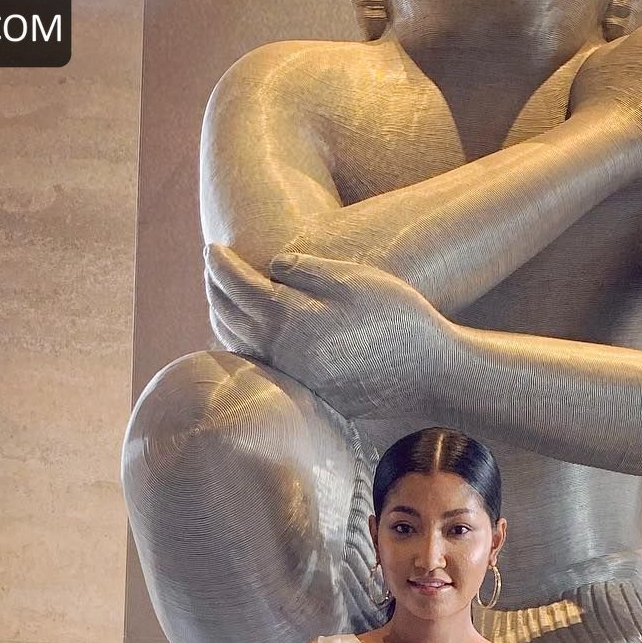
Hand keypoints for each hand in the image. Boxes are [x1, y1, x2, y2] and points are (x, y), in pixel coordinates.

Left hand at [204, 243, 451, 419]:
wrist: (429, 375)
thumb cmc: (397, 320)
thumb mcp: (354, 280)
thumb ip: (306, 270)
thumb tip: (270, 267)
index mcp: (288, 320)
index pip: (237, 287)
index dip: (221, 266)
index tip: (211, 249)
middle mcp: (282, 355)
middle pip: (231, 320)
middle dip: (217, 291)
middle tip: (212, 269)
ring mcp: (294, 379)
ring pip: (243, 348)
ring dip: (226, 322)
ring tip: (224, 300)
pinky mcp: (309, 393)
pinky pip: (263, 367)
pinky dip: (247, 348)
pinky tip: (252, 338)